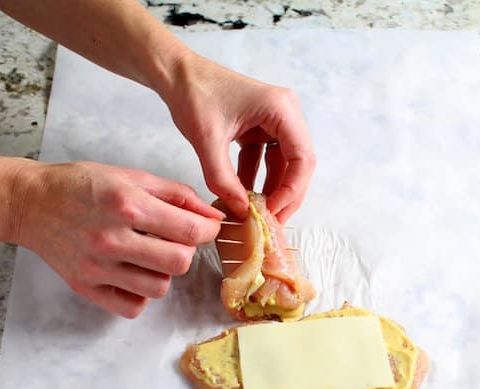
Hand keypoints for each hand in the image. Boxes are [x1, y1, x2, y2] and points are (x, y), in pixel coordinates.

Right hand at [16, 161, 222, 317]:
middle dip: (185, 251)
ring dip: (162, 273)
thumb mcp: (132, 177)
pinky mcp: (85, 287)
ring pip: (159, 288)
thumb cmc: (83, 186)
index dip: (208, 230)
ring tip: (148, 256)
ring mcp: (96, 267)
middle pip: (179, 263)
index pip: (190, 230)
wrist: (31, 202)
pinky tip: (131, 273)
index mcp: (127, 204)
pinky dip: (140, 294)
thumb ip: (178, 195)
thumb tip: (214, 216)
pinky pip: (133, 307)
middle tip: (173, 240)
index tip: (206, 228)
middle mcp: (111, 238)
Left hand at [164, 50, 315, 222]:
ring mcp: (275, 122)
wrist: (176, 75)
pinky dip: (256, 180)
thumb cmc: (193, 94)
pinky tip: (244, 198)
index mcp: (281, 109)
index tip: (272, 212)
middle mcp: (285, 114)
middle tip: (271, 222)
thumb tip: (242, 212)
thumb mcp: (207, 140)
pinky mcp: (261, 129)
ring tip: (258, 215)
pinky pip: (266, 161)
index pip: (302, 158)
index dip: (292, 190)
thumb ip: (223, 179)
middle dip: (286, 195)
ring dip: (272, 190)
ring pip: (284, 165)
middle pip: (298, 164)